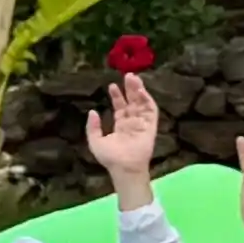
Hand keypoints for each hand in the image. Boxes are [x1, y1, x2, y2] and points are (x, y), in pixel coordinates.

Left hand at [87, 64, 161, 201]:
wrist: (123, 168)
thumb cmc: (110, 158)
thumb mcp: (95, 141)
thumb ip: (93, 126)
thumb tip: (92, 111)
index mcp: (121, 126)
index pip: (120, 107)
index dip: (117, 96)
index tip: (112, 85)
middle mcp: (132, 123)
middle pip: (132, 102)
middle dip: (130, 89)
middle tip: (127, 75)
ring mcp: (142, 124)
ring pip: (142, 103)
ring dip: (139, 91)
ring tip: (133, 78)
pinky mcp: (151, 126)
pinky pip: (151, 111)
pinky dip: (147, 100)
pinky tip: (141, 91)